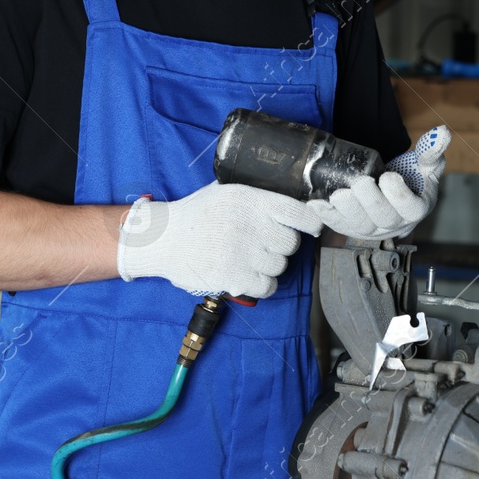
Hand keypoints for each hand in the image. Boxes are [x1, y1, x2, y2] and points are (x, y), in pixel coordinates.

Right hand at [116, 182, 321, 298]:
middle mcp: (249, 225)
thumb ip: (257, 198)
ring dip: (270, 265)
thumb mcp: (226, 192)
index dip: (311, 222)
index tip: (314, 226)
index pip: (297, 213)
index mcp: (249, 200)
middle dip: (281, 245)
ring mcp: (242, 253)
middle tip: (264, 243)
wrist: (164, 238)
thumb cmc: (197, 214)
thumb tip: (294, 205)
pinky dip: (262, 284)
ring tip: (250, 258)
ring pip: (280, 266)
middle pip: (290, 243)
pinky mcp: (234, 278)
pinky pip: (268, 286)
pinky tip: (249, 274)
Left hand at [311, 126, 450, 240]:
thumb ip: (432, 149)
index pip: (412, 209)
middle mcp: (394, 224)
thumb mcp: (424, 164)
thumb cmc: (410, 178)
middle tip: (360, 183)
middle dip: (370, 202)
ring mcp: (372, 229)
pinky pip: (338, 226)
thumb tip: (442, 131)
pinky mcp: (351, 228)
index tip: (388, 176)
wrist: (390, 192)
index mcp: (416, 209)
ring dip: (347, 211)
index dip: (400, 196)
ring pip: (360, 226)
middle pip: (383, 219)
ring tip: (339, 195)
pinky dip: (325, 216)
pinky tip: (315, 203)